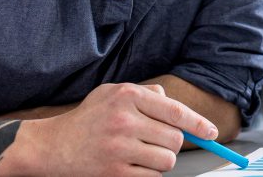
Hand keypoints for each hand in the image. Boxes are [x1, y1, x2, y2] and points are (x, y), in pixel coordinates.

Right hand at [0, 83, 217, 175]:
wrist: (51, 145)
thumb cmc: (88, 117)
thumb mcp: (113, 93)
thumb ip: (147, 94)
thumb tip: (178, 111)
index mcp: (127, 96)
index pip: (175, 111)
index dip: (198, 123)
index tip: (212, 133)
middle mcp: (124, 120)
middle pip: (174, 139)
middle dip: (174, 144)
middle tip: (160, 142)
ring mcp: (118, 148)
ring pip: (166, 160)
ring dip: (162, 160)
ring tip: (144, 153)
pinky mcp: (114, 173)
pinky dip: (148, 173)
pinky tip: (133, 165)